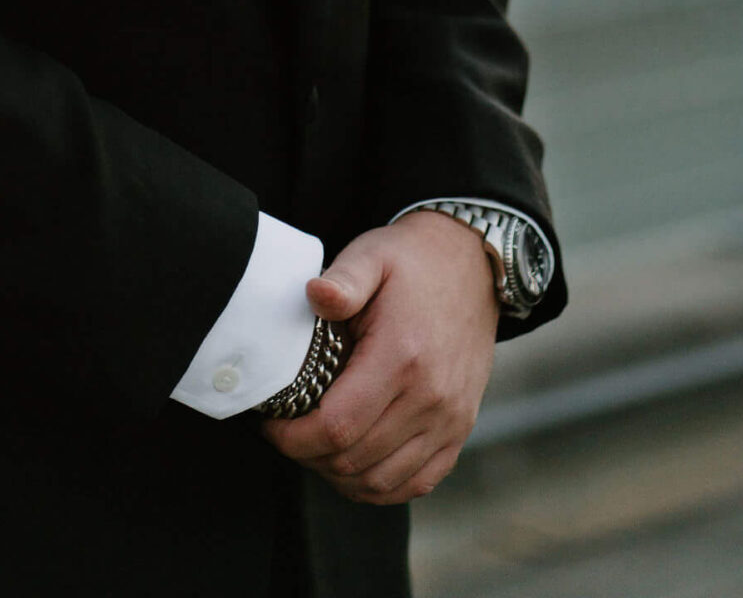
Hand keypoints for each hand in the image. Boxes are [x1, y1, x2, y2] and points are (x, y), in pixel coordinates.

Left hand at [260, 210, 496, 504]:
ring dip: (339, 475)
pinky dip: (379, 485)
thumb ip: (343, 279)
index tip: (272, 424)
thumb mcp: (373, 256)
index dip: (295, 437)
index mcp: (403, 357)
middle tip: (287, 433)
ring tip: (314, 448)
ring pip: (382, 482)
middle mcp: (431, 398)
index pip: (337, 427)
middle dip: (308, 456)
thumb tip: (314, 294)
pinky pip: (416, 482)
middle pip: (354, 461)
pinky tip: (353, 464)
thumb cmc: (412, 262)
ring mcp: (450, 420)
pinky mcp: (460, 430)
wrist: (471, 267)